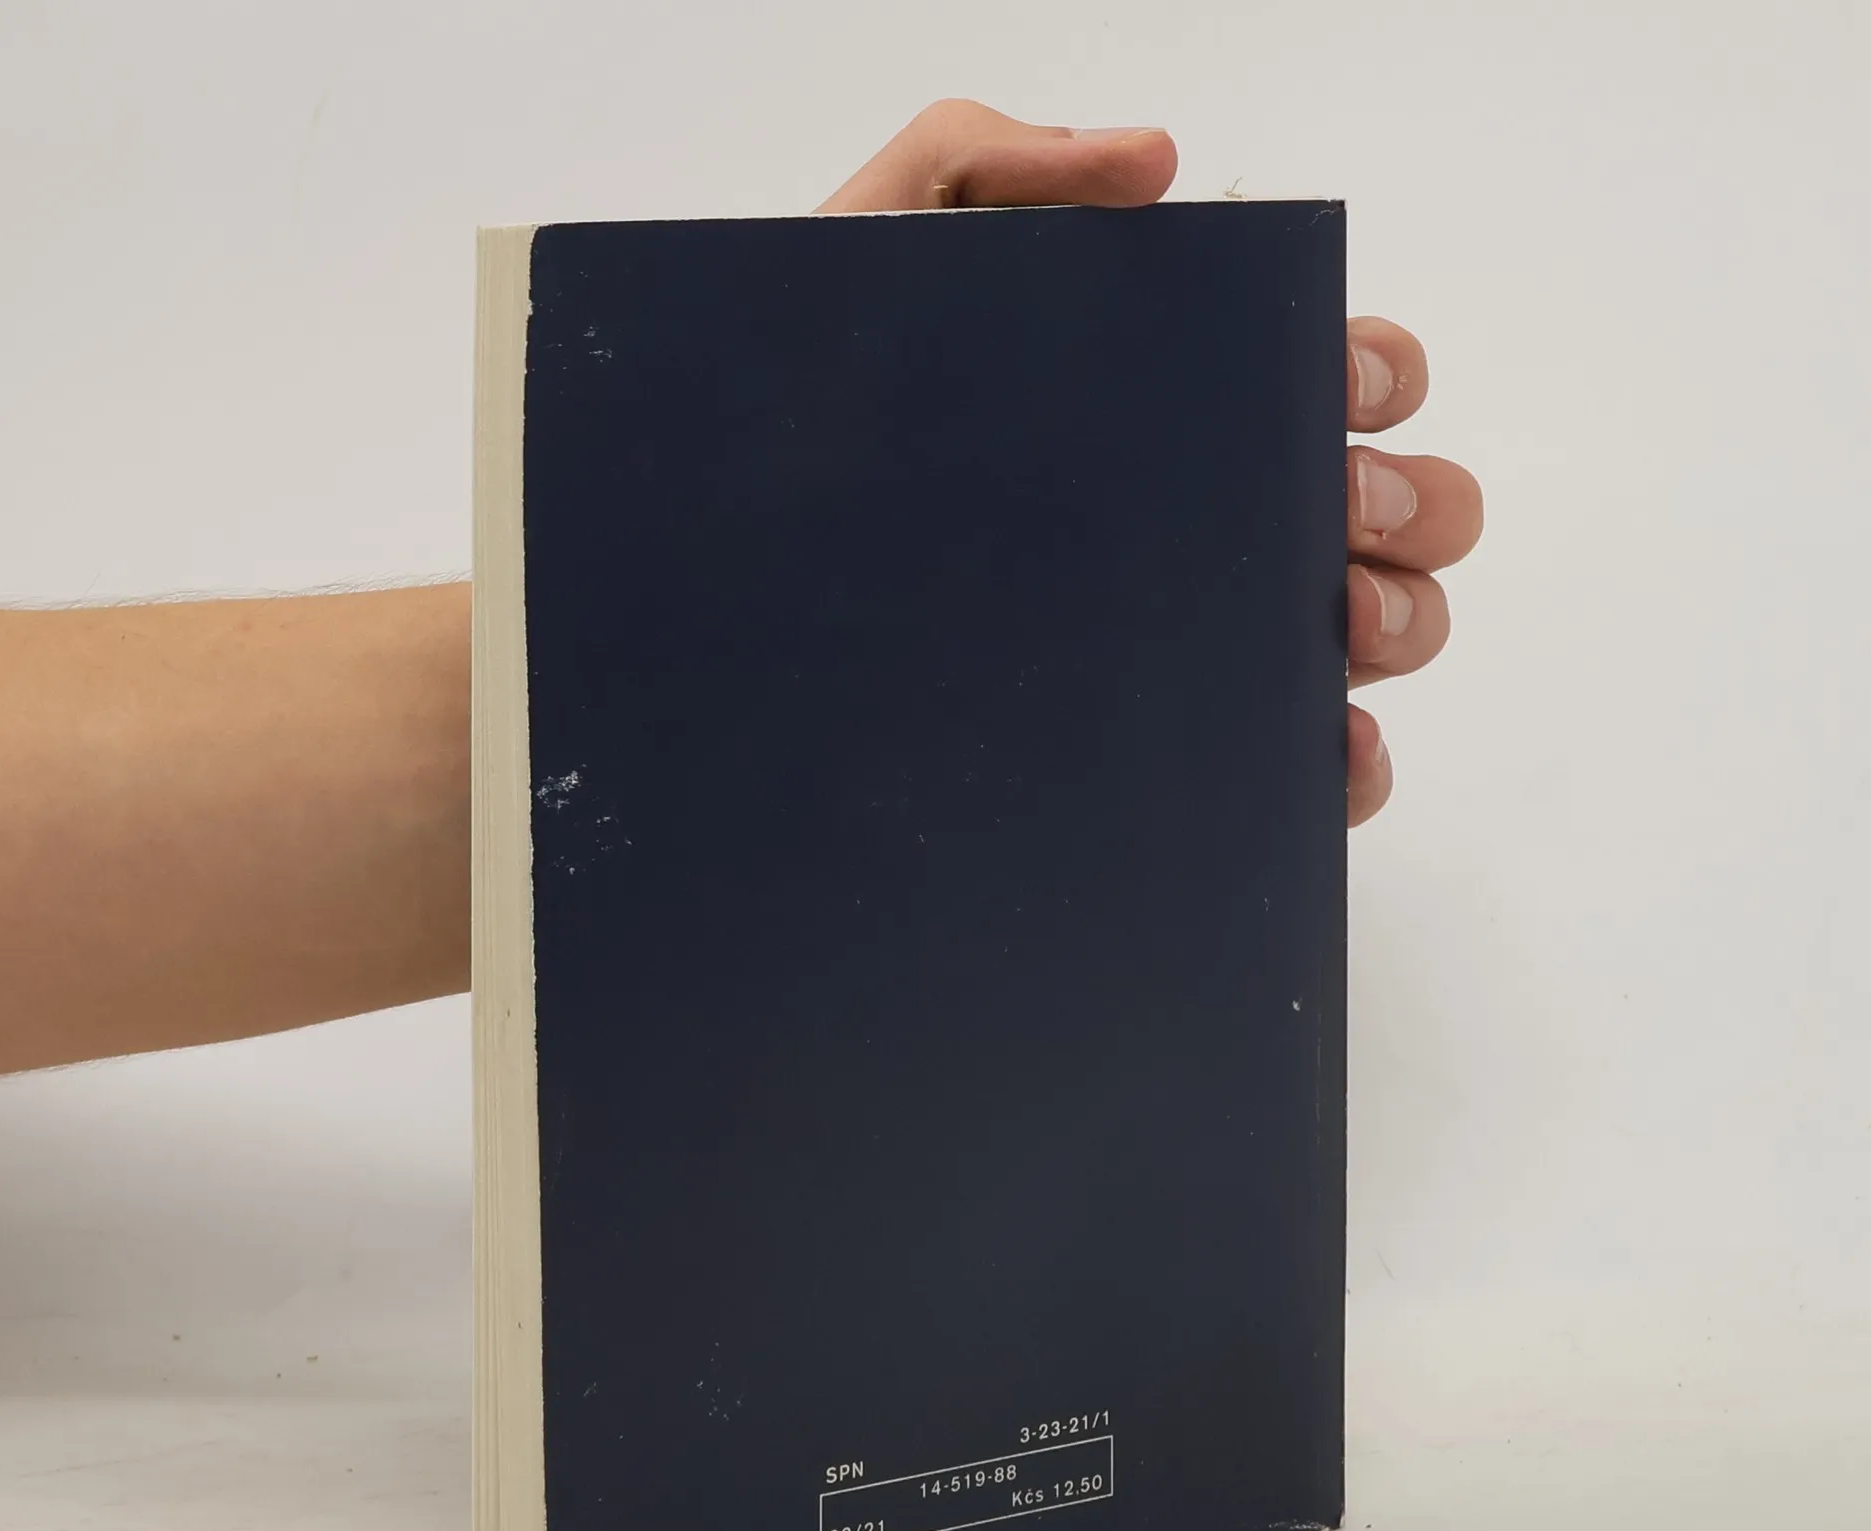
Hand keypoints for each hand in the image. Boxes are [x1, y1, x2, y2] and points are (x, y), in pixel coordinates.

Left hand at [821, 100, 1483, 826]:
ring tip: (1333, 625)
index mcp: (1175, 403)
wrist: (721, 596)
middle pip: (1393, 505)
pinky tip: (1325, 745)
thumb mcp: (866, 263)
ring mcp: (1197, 640)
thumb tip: (1152, 162)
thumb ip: (983, 164)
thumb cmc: (792, 435)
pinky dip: (1349, 763)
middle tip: (1336, 515)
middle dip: (1407, 502)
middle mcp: (1207, 520)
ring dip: (1400, 621)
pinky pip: (1305, 768)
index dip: (1373, 369)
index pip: (1338, 373)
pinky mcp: (1172, 751)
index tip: (1334, 386)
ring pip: (1379, 631)